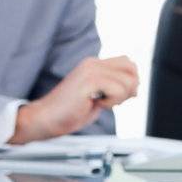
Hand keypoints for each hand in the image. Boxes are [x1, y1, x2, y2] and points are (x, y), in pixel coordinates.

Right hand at [11, 56, 138, 142]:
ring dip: (119, 98)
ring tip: (100, 102)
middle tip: (112, 101)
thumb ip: (114, 89)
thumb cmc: (68, 112)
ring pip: (128, 81)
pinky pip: (117, 89)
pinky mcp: (89, 80)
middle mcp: (93, 63)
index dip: (130, 81)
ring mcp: (91, 70)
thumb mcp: (97, 98)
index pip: (128, 63)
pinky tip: (96, 104)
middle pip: (132, 68)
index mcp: (94, 65)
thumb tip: (135, 88)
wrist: (45, 119)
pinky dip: (111, 102)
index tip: (118, 98)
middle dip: (129, 88)